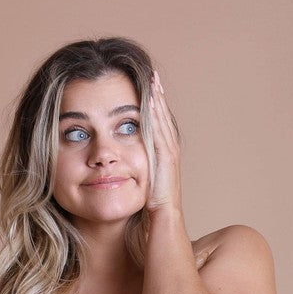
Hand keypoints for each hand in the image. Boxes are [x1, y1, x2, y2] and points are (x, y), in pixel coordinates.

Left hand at [147, 69, 182, 213]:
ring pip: (163, 120)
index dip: (154, 105)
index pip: (159, 124)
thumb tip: (122, 165)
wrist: (164, 218)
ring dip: (158, 100)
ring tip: (152, 81)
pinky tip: (150, 102)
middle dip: (158, 95)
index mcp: (164, 154)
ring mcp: (169, 153)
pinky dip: (156, 116)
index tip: (148, 87)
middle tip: (153, 75)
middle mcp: (169, 150)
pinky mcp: (166, 158)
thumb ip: (138, 169)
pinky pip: (160, 132)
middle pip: (163, 117)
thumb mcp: (143, 182)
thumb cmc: (153, 206)